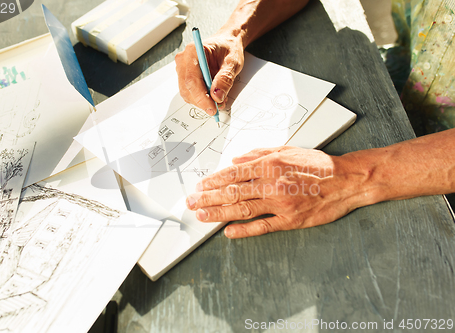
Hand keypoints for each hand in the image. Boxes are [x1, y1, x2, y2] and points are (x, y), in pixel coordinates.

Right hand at [175, 32, 244, 114]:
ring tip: (219, 100)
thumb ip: (225, 78)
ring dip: (202, 102)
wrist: (226, 43)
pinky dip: (201, 99)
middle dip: (203, 102)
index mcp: (193, 51)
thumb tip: (217, 96)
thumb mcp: (233, 61)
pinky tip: (213, 96)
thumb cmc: (229, 48)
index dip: (201, 97)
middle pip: (187, 88)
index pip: (192, 79)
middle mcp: (183, 60)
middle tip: (219, 107)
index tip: (212, 108)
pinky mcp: (184, 77)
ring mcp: (182, 69)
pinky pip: (190, 93)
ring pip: (187, 93)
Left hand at [186, 146, 370, 237]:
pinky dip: (244, 230)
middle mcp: (272, 184)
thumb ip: (259, 154)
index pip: (234, 174)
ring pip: (242, 209)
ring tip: (202, 215)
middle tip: (191, 202)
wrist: (345, 181)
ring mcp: (280, 204)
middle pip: (233, 192)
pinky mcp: (290, 220)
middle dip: (208, 198)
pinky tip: (228, 232)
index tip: (200, 185)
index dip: (214, 181)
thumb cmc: (318, 165)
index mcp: (270, 165)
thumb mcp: (288, 150)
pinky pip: (262, 226)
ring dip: (219, 213)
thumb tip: (236, 160)